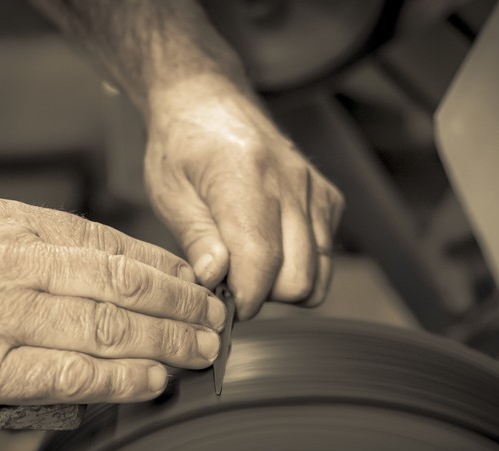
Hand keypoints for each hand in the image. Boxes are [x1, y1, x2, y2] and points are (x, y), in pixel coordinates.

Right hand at [0, 192, 224, 412]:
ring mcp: (1, 315)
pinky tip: (151, 381)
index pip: (107, 243)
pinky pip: (66, 371)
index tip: (191, 278)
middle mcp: (15, 263)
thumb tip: (74, 261)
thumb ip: (18, 239)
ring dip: (164, 340)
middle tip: (215, 317)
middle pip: (120, 284)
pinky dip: (117, 378)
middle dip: (178, 303)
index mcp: (10, 224)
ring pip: (105, 326)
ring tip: (201, 351)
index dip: (159, 264)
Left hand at [145, 77, 343, 318]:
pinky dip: (298, 266)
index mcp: (245, 175)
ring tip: (247, 266)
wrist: (207, 101)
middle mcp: (290, 181)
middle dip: (262, 295)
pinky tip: (267, 248)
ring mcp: (314, 189)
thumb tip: (214, 282)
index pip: (261, 262)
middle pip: (298, 279)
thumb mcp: (170, 193)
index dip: (241, 297)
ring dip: (281, 285)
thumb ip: (196, 240)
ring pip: (317, 275)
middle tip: (230, 282)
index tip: (220, 303)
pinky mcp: (328, 197)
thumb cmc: (183, 144)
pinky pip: (324, 257)